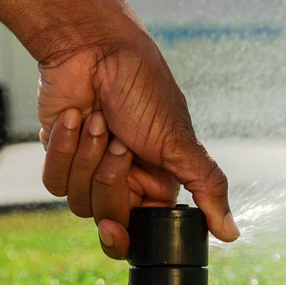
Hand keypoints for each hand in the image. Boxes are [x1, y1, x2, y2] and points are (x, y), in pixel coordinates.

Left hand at [36, 28, 238, 258]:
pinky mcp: (60, 155)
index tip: (115, 227)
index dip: (124, 234)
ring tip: (98, 121)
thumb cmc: (142, 88)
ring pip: (76, 201)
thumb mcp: (180, 142)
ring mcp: (90, 168)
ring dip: (86, 157)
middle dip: (110, 177)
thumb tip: (232, 234)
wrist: (95, 49)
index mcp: (158, 181)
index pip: (140, 231)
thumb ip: (208, 188)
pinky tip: (74, 118)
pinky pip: (53, 179)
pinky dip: (62, 148)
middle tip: (120, 142)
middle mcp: (126, 179)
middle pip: (106, 216)